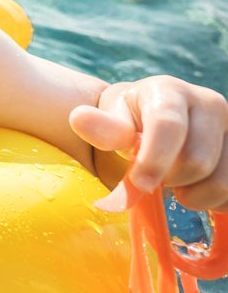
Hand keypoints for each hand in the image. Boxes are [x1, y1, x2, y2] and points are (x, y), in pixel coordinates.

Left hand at [70, 76, 227, 211]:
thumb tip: (79, 119)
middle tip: (151, 178)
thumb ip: (102, 127)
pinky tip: (195, 189)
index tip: (139, 184)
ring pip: (221, 180)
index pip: (168, 125)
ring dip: (192, 196)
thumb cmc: (128, 120)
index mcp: (170, 91)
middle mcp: (209, 104)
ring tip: (173, 184)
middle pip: (196, 160)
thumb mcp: (111, 120)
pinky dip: (212, 201)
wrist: (152, 120)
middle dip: (169, 179)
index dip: (153, 160)